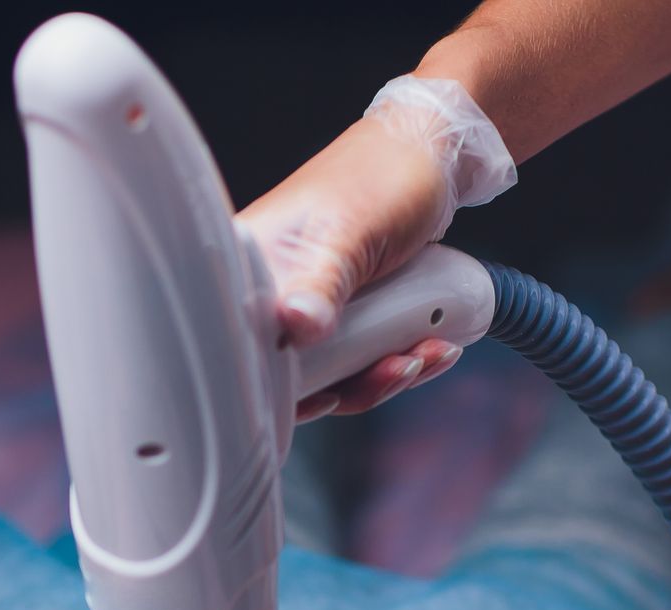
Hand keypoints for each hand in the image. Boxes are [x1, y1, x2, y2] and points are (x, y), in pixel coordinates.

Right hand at [236, 78, 515, 421]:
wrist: (434, 156)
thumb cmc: (382, 175)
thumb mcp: (351, 232)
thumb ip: (321, 282)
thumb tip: (295, 326)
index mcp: (249, 266)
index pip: (236, 345)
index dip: (275, 387)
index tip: (328, 393)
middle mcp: (269, 292)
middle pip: (288, 375)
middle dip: (351, 384)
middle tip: (399, 367)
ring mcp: (306, 306)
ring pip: (330, 373)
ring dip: (383, 375)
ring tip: (425, 352)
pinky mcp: (340, 315)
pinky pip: (359, 360)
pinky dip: (396, 362)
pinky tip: (432, 347)